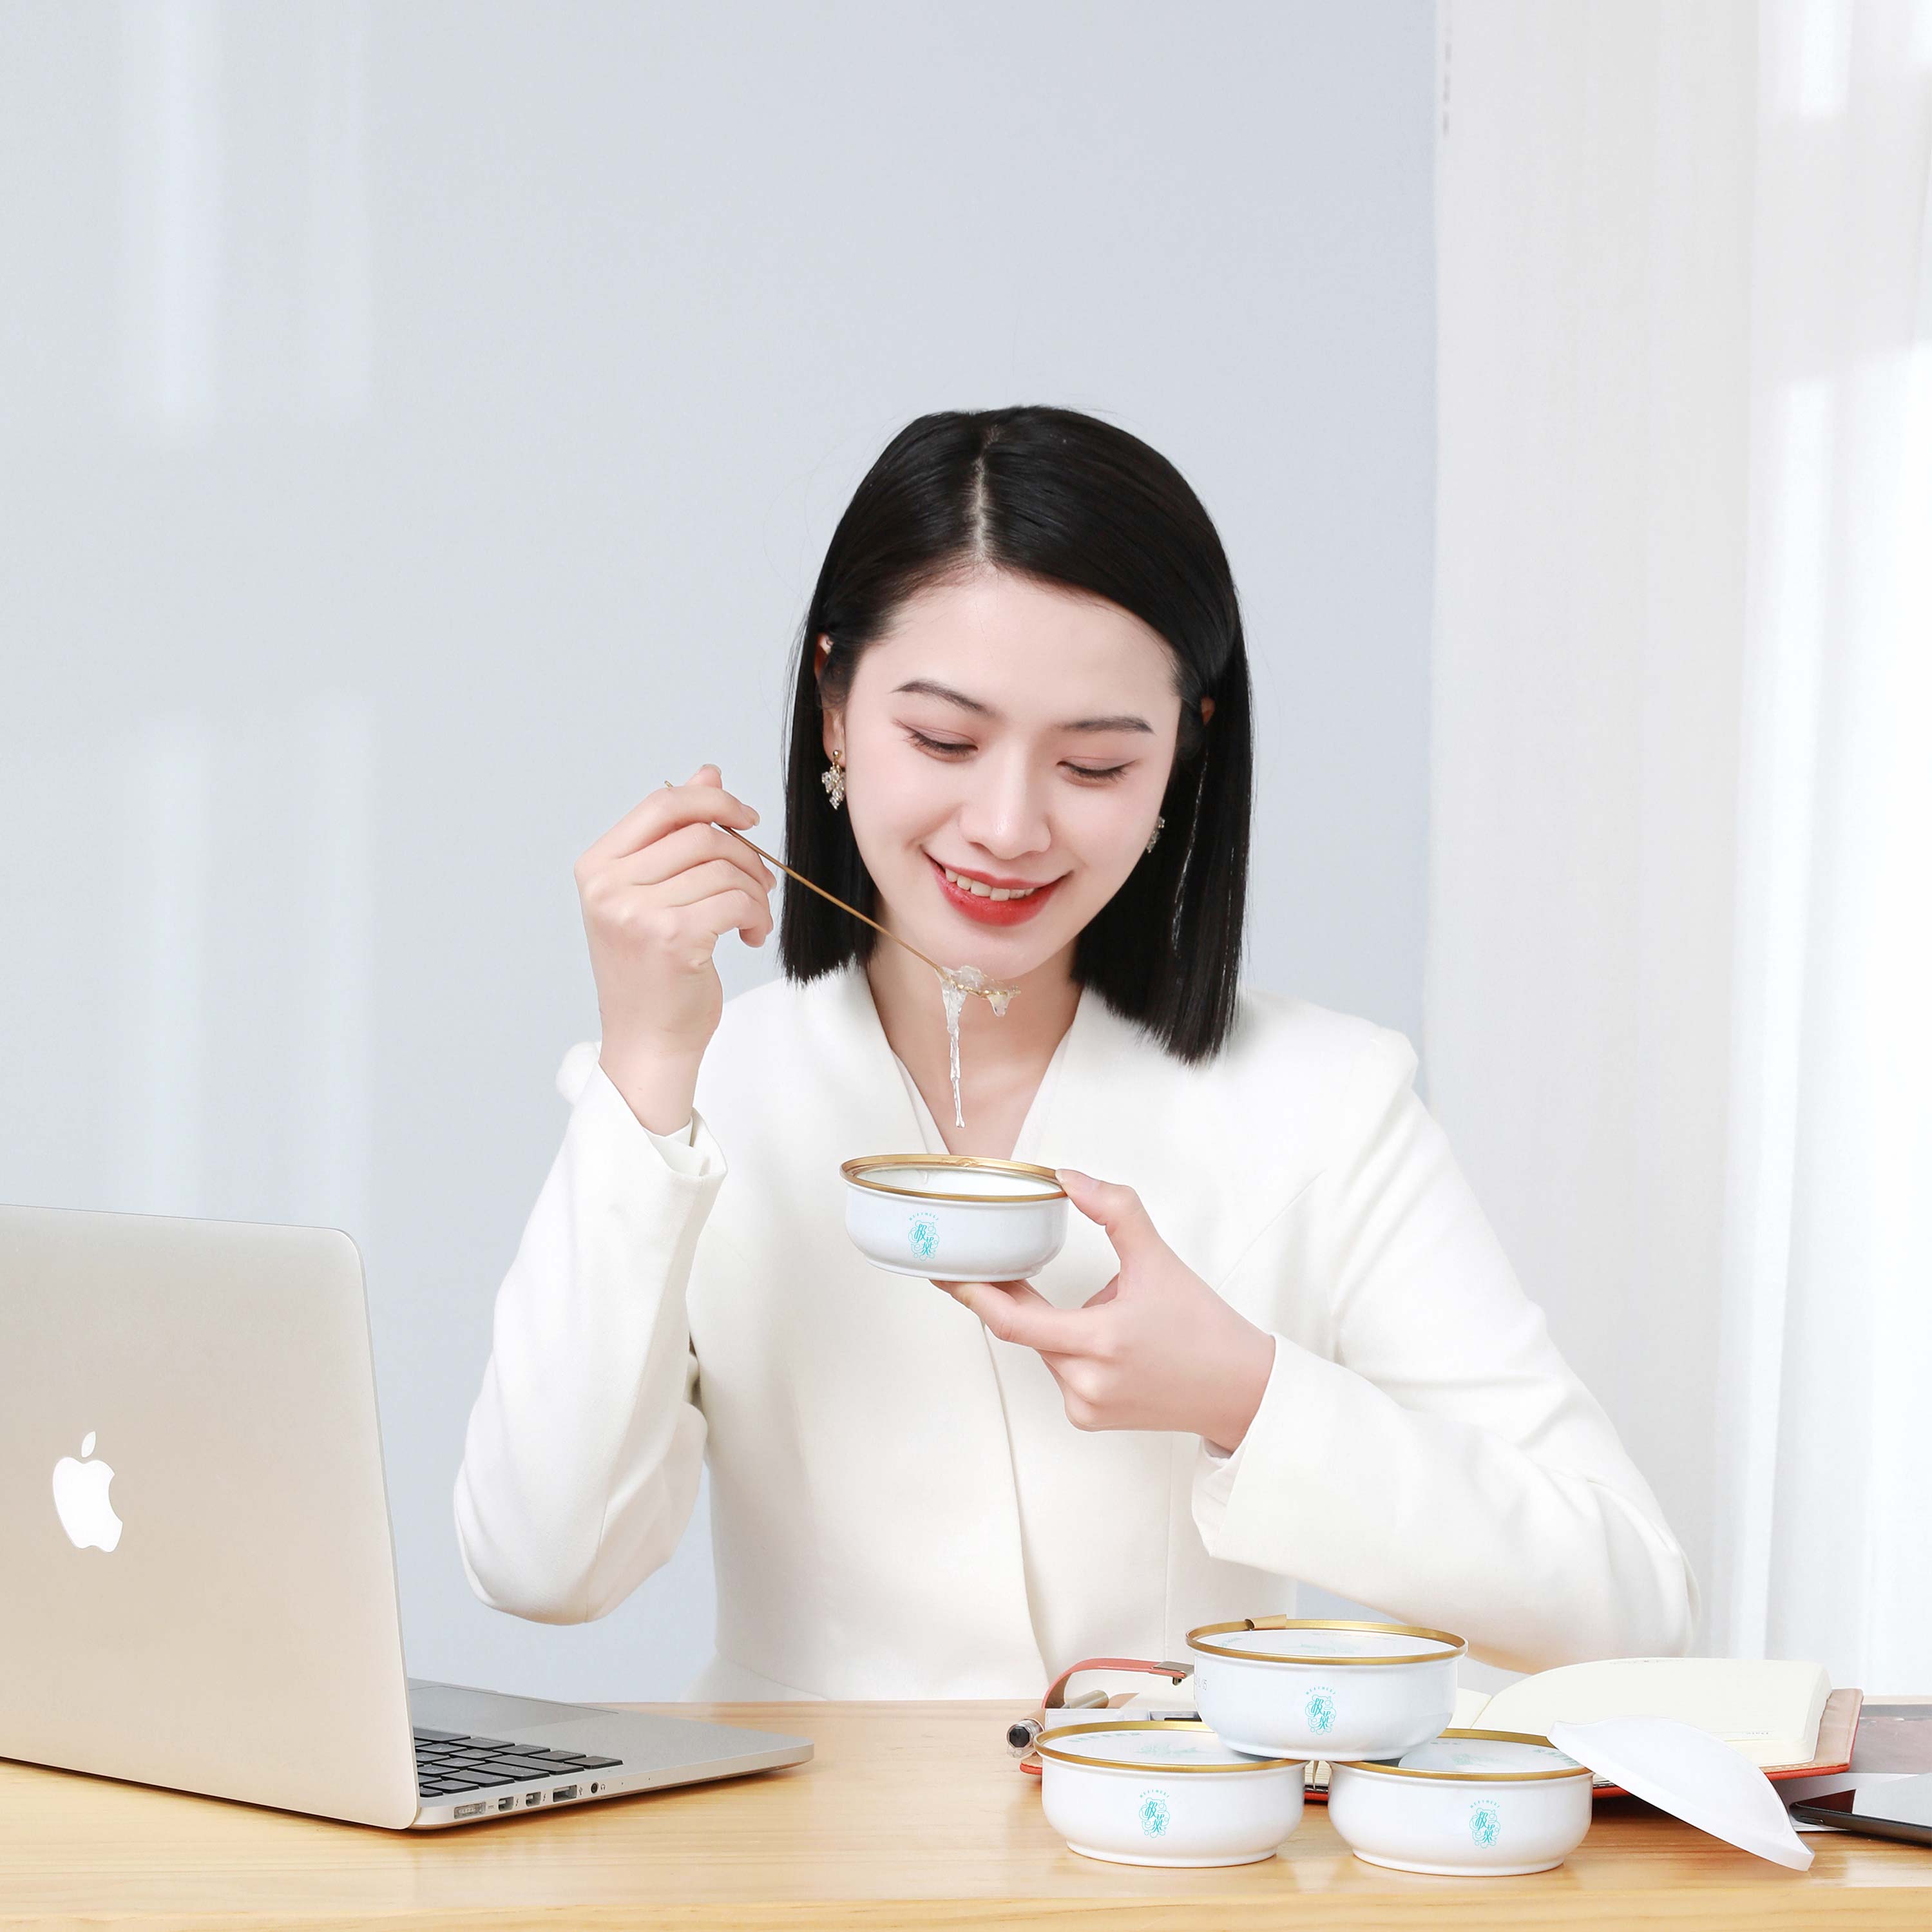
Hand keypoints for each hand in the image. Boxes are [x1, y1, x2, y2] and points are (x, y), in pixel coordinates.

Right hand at [574, 764, 774, 1132]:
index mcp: (597, 867)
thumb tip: (708, 771)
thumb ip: (677, 833)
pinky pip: (736, 899)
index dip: (713, 800)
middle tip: (760, 885)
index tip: (748, 819)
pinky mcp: (672, 938)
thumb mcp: (656, 895)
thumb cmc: (653, 973)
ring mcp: (636, 911)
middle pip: (700, 832)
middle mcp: (609, 886)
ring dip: (754, 890)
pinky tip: (750, 936)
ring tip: (752, 917)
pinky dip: (756, 914)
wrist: (647, 1043)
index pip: (663, 803)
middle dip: (745, 854)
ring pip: (724, 866)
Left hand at [942, 1169, 1277, 1453]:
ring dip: (1054, 1323)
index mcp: (1100, 1342)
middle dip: (1015, 1296)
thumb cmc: (1203, 1328)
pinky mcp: (1088, 1419)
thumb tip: (1069, 1177)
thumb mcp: (1159, 1260)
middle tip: (1004, 1265)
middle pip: (1026, 1330)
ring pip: (1043, 1349)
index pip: (1012, 1321)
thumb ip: (1115, 1210)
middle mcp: (1086, 1382)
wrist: (1238, 1389)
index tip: (948, 1273)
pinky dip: (1069, 1348)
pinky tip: (1112, 1344)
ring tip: (1111, 1313)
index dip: (974, 1295)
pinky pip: (1060, 1371)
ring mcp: (1085, 1406)